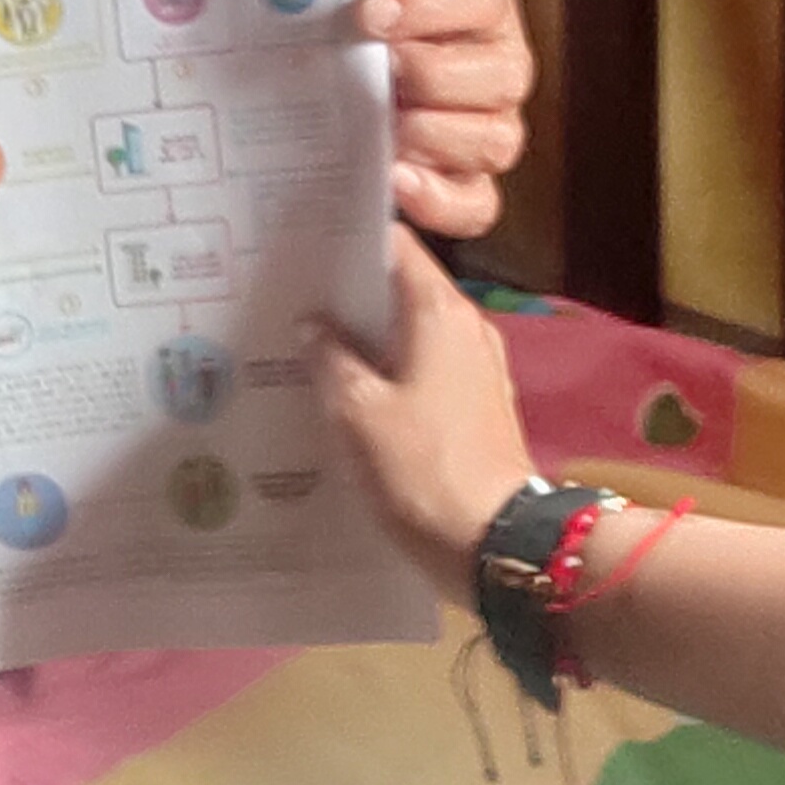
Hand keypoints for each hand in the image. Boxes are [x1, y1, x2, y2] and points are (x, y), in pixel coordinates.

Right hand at [314, 229, 543, 588]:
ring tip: (307, 348)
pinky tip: (350, 396)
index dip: (348, 239)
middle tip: (289, 299)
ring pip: (412, 333)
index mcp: (440, 311)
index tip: (302, 245)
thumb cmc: (420, 468)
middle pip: (402, 288)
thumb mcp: (356, 412)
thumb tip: (313, 323)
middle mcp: (467, 327)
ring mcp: (478, 368)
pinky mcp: (479, 407)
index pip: (395, 244)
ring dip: (367, 338)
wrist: (496, 544)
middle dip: (350, 293)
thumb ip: (329, 357)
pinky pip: (426, 371)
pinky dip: (390, 373)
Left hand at [360, 0, 530, 238]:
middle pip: (500, 76)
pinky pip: (475, 207)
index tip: (369, 15)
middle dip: (429, 74)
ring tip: (379, 128)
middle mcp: (503, 69)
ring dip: (431, 135)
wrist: (350, 72)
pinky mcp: (473, 186)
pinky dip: (435, 200)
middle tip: (378, 72)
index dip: (426, 7)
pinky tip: (391, 181)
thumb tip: (305, 1)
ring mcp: (494, 130)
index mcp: (483, 5)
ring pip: (492, 142)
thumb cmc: (362, 24)